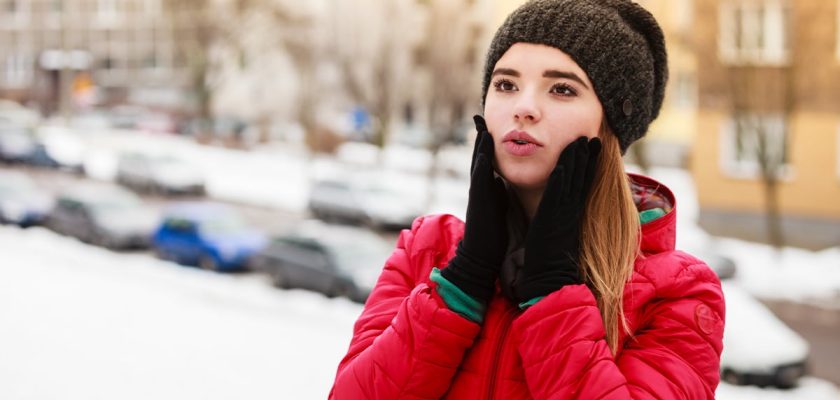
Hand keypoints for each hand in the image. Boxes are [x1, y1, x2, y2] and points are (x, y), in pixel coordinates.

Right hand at [441, 115, 508, 302]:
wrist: (481, 256)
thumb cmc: (491, 233)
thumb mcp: (497, 206)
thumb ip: (497, 191)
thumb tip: (501, 180)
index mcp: (486, 187)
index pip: (487, 160)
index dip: (487, 142)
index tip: (489, 124)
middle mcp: (480, 187)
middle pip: (479, 155)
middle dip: (480, 136)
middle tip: (480, 115)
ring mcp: (477, 194)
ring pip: (477, 163)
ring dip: (479, 144)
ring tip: (482, 125)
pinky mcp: (478, 203)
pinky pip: (479, 180)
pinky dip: (480, 165)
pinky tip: (483, 153)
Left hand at [513, 136, 601, 303]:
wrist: (550, 279)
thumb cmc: (551, 260)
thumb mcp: (558, 234)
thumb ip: (560, 219)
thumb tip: (560, 212)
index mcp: (573, 214)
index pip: (583, 184)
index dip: (588, 165)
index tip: (593, 149)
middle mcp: (571, 211)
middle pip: (582, 178)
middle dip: (587, 157)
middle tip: (592, 137)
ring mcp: (563, 214)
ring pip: (572, 182)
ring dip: (576, 161)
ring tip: (581, 141)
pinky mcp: (552, 220)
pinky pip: (557, 196)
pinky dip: (561, 180)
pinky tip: (563, 165)